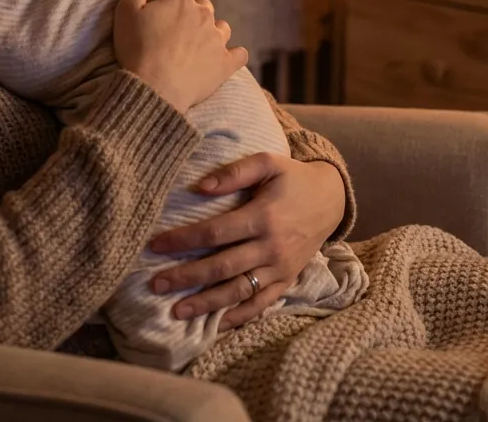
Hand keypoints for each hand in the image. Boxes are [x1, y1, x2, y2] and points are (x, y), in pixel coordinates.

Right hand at [114, 0, 246, 114]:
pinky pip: (239, 54)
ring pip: (221, 26)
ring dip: (211, 30)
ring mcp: (217, 40)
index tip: (157, 7)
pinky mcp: (225, 64)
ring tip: (195, 43)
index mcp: (181, 0)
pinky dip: (233, 55)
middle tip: (172, 29)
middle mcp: (204, 15)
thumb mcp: (126, 11)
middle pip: (202, 4)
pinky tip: (224, 58)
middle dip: (190, 11)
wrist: (154, 90)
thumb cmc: (136, 49)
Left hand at [149, 154, 345, 328]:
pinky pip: (261, 304)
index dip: (183, 240)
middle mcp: (271, 247)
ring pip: (238, 291)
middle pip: (221, 267)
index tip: (155, 245)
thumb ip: (234, 172)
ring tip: (176, 311)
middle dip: (186, 277)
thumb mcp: (267, 162)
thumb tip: (198, 187)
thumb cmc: (292, 177)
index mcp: (262, 217)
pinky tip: (216, 324)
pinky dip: (239, 316)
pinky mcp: (287, 280)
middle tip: (155, 284)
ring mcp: (280, 268)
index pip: (214, 233)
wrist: (332, 199)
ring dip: (206, 303)